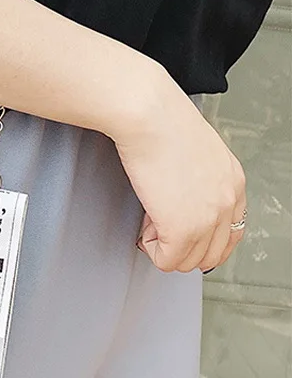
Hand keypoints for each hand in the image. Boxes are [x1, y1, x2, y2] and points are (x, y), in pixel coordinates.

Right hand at [113, 70, 246, 272]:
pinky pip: (167, 261)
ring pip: (189, 262)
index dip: (202, 239)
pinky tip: (144, 223)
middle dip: (181, 246)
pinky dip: (151, 249)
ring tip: (149, 221)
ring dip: (165, 247)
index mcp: (233, 181)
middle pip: (211, 254)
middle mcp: (226, 202)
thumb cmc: (162, 120)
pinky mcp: (181, 229)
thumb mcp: (195, 149)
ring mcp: (207, 218)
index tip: (180, 232)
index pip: (231, 233)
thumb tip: (178, 192)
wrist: (149, 115)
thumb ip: (198, 176)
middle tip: (158, 225)